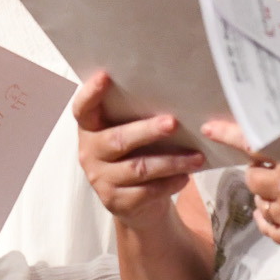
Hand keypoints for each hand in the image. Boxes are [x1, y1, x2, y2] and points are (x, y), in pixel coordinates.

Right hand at [72, 71, 202, 221]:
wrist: (136, 204)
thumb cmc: (136, 155)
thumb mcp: (130, 134)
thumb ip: (136, 117)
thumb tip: (172, 96)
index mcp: (89, 129)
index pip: (82, 109)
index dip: (91, 93)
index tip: (105, 76)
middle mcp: (89, 153)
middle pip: (118, 140)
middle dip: (148, 130)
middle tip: (173, 122)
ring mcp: (101, 180)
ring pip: (139, 168)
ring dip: (171, 161)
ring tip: (196, 157)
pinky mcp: (116, 201)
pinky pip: (147, 191)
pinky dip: (170, 183)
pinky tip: (186, 176)